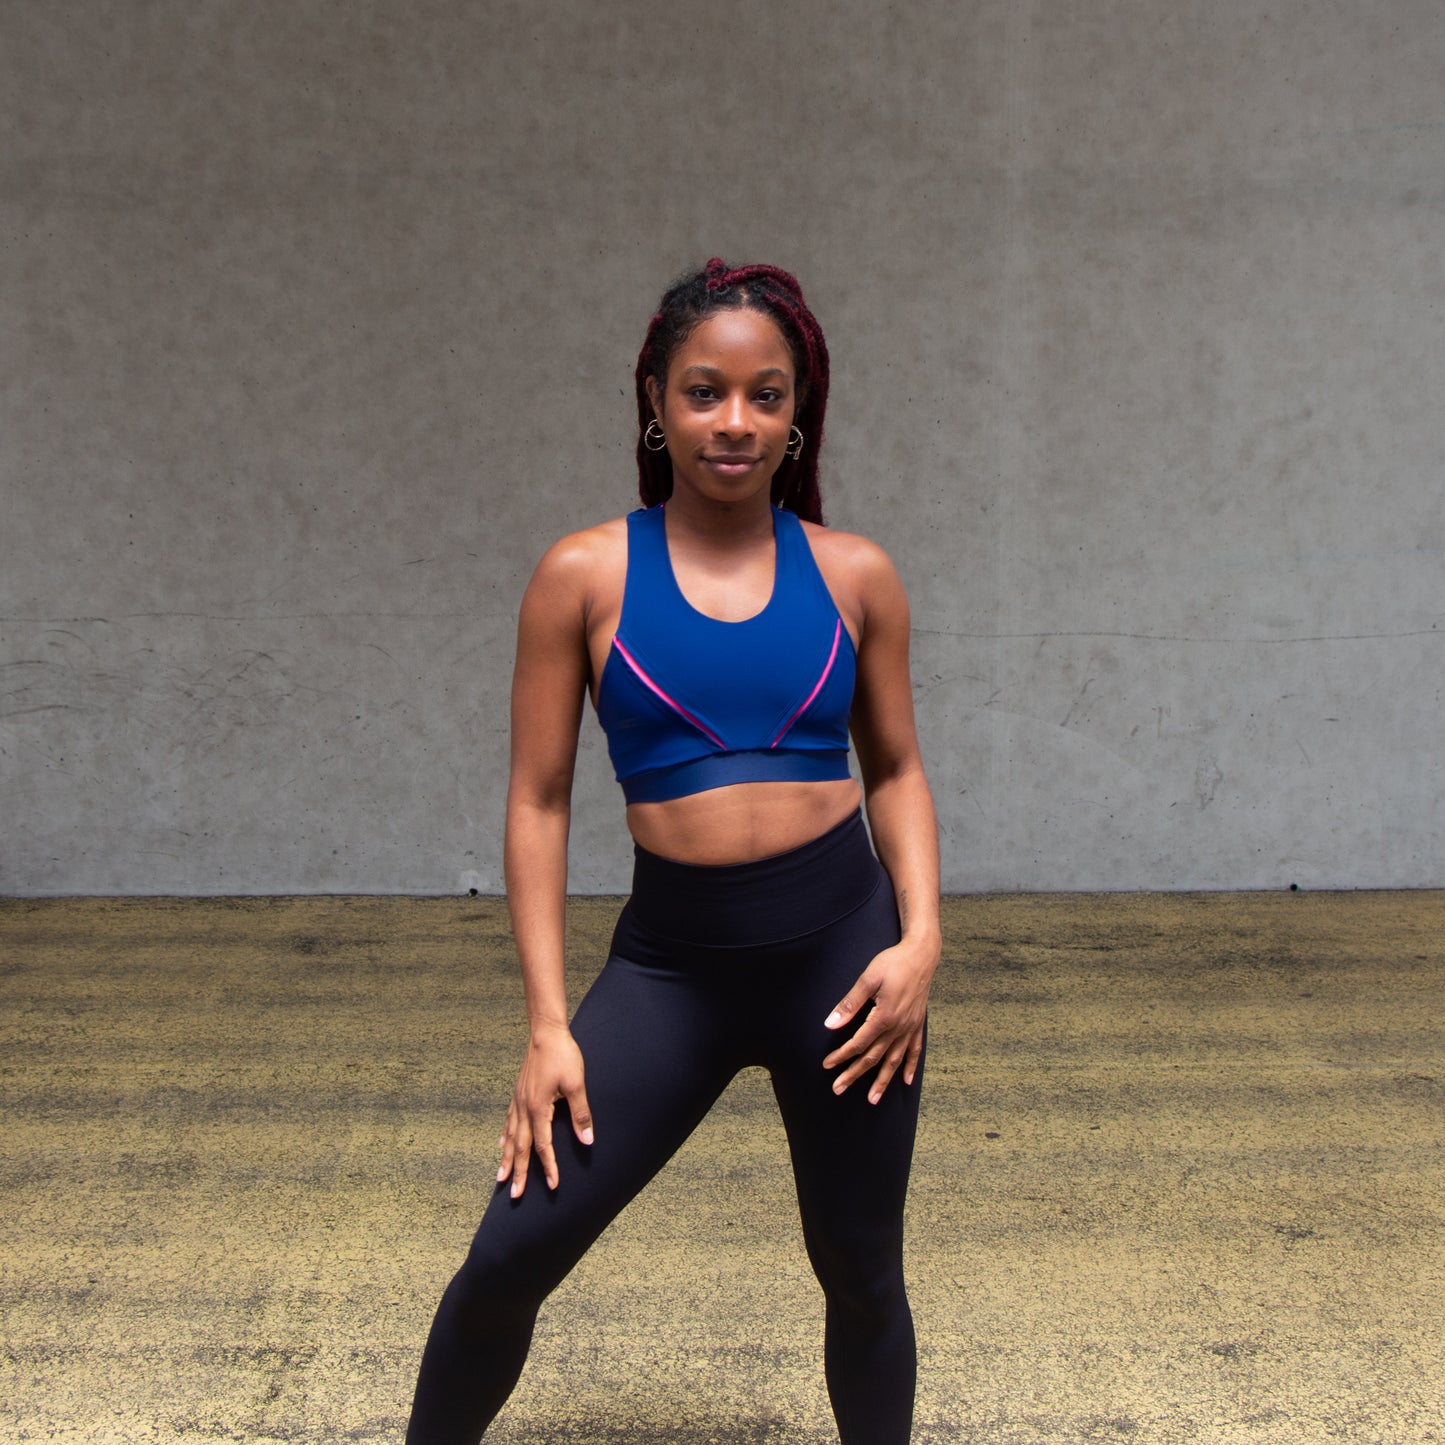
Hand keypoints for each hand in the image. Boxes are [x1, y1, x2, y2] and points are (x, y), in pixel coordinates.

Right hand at [496, 1022, 593, 1198]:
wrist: (546, 1033)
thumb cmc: (563, 1056)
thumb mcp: (577, 1084)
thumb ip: (581, 1114)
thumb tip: (587, 1141)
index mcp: (538, 1108)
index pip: (542, 1145)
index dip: (548, 1167)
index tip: (552, 1186)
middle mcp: (523, 1107)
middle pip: (520, 1147)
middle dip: (518, 1173)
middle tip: (514, 1196)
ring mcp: (518, 1100)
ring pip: (510, 1136)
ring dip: (506, 1159)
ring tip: (500, 1178)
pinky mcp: (518, 1093)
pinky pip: (508, 1122)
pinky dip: (504, 1137)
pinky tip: (501, 1145)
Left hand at [822, 938, 936, 1103]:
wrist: (922, 954)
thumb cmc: (893, 963)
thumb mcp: (868, 979)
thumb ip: (850, 1004)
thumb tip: (830, 1024)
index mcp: (884, 1017)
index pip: (858, 1044)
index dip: (841, 1056)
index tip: (827, 1065)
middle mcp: (899, 1027)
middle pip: (873, 1057)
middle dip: (854, 1075)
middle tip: (838, 1089)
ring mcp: (910, 1027)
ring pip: (894, 1061)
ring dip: (882, 1081)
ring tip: (872, 1099)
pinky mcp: (917, 1023)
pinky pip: (915, 1051)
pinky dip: (910, 1067)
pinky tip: (907, 1081)